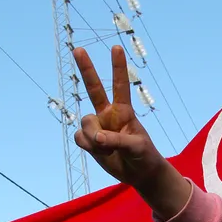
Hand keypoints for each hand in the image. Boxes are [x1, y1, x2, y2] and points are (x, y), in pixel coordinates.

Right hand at [73, 44, 162, 186]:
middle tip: (78, 49)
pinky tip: (100, 153)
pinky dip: (88, 146)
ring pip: (85, 122)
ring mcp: (97, 127)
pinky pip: (79, 138)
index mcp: (124, 111)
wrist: (138, 173)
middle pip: (94, 89)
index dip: (118, 67)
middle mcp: (108, 115)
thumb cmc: (144, 155)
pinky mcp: (89, 141)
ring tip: (107, 148)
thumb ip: (117, 140)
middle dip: (86, 69)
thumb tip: (98, 138)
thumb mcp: (136, 147)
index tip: (116, 48)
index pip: (120, 86)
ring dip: (93, 137)